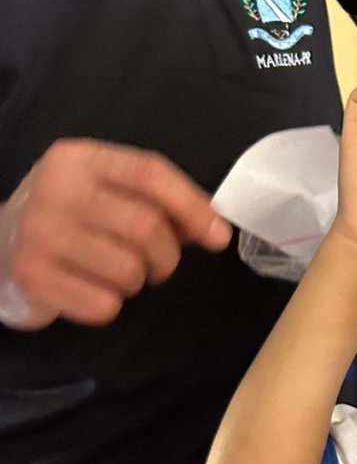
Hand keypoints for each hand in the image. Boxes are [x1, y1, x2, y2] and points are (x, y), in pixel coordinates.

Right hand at [0, 139, 231, 329]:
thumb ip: (158, 201)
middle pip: (146, 226)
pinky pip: (103, 304)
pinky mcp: (31, 277)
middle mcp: (56, 189)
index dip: (192, 206)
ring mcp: (38, 233)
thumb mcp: (109, 192)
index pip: (150, 174)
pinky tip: (91, 288)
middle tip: (159, 264)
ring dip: (137, 280)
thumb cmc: (70, 218)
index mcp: (81, 159)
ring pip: (128, 269)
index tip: (219, 235)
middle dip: (167, 255)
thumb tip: (212, 226)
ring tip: (119, 273)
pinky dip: (111, 304)